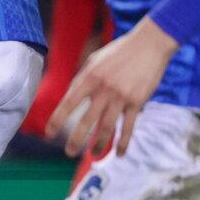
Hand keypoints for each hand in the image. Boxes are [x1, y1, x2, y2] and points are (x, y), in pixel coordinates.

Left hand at [47, 18, 177, 157]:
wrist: (149, 45)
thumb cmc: (119, 51)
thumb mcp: (95, 59)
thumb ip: (83, 78)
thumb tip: (72, 95)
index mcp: (89, 77)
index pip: (69, 103)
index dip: (58, 119)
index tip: (50, 133)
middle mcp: (103, 89)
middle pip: (86, 121)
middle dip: (76, 139)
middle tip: (69, 153)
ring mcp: (120, 97)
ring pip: (107, 128)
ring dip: (99, 144)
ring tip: (93, 155)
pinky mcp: (137, 102)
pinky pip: (129, 127)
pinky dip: (124, 142)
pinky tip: (121, 153)